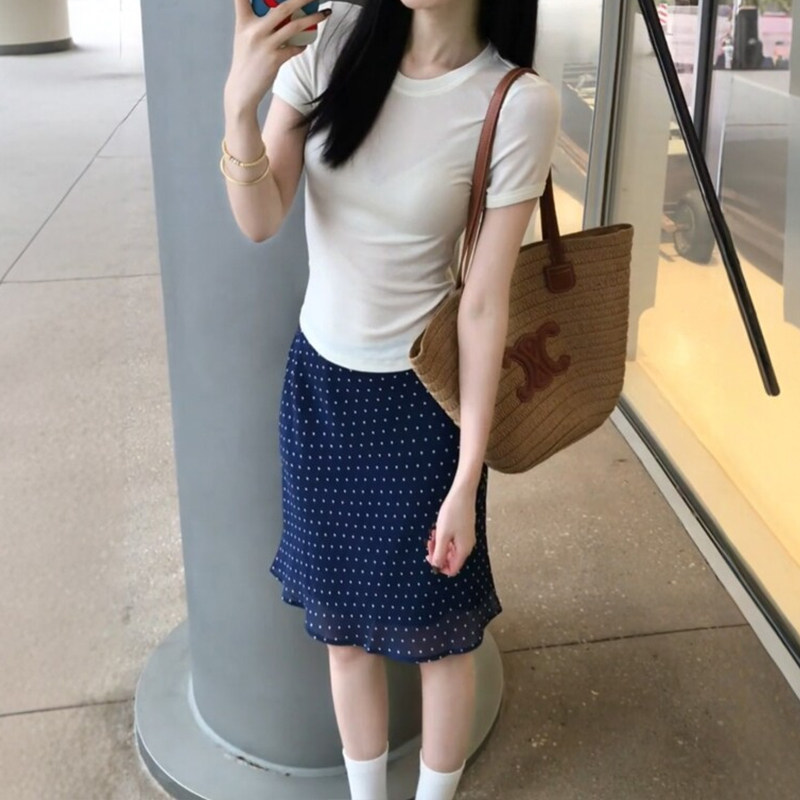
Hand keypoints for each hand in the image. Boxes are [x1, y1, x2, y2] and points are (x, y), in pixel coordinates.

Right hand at [225, 0, 330, 114]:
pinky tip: (305, 44)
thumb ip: (257, 22)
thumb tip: (280, 11)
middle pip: (282, 7)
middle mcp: (254, 31)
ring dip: (313, 18)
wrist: (241, 89)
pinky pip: (295, 48)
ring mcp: (265, 45)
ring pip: (294, 26)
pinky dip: (302, 45)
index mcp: (243, 22)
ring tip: (325, 13)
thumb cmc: (246, 61)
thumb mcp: (244, 36)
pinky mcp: (274, 60)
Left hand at [426, 485, 476, 577]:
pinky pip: (452, 540)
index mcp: (463, 550)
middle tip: (429, 543)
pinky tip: (438, 529)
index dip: (440, 566)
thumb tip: (437, 566)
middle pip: (451, 559)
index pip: (452, 569)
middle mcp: (467, 546)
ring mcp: (466, 538)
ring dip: (440, 544)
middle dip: (438, 553)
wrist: (462, 494)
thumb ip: (439, 553)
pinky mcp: (464, 531)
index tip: (430, 556)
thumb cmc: (453, 513)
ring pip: (450, 549)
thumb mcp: (442, 535)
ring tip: (433, 533)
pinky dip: (444, 538)